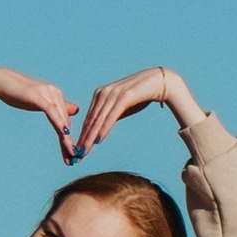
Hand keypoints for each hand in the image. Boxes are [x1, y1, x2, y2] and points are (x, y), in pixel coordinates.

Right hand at [0, 64, 76, 151]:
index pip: (65, 121)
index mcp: (56, 95)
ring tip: (70, 154)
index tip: (71, 155)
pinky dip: (59, 125)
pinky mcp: (39, 96)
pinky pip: (52, 112)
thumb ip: (53, 107)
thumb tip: (74, 110)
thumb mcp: (36, 102)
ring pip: (62, 120)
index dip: (69, 139)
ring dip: (66, 139)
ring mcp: (48, 93)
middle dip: (69, 143)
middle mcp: (55, 93)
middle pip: (66, 122)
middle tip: (74, 160)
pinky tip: (65, 135)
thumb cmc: (15, 93)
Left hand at [71, 65, 201, 159]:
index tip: (77, 149)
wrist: (158, 82)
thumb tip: (100, 131)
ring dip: (90, 137)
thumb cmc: (140, 96)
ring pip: (98, 120)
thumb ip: (110, 116)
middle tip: (77, 154)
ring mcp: (113, 94)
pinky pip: (111, 116)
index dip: (82, 134)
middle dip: (83, 139)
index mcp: (100, 94)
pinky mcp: (123, 97)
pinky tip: (98, 140)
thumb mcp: (122, 107)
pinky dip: (104, 129)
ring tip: (84, 150)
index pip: (88, 118)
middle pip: (91, 120)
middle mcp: (103, 93)